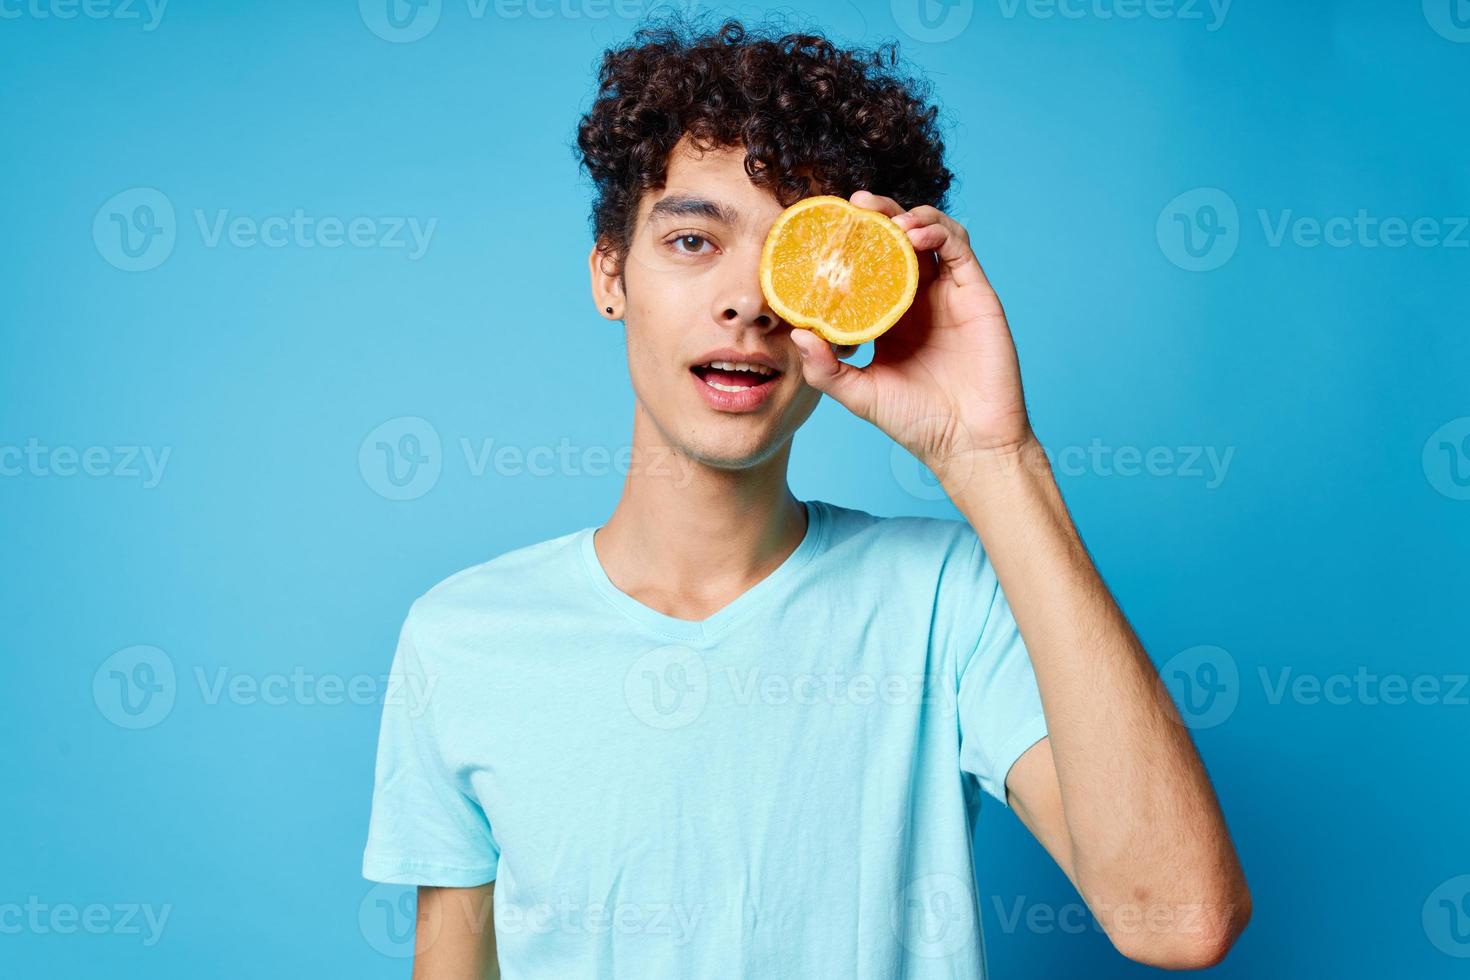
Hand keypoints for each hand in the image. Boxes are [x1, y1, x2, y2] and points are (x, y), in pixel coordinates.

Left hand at [787, 190, 1035, 483]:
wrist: (968, 442)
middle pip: (898, 239)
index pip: (869, 265)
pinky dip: (937, 230)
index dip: (851, 243)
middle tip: (854, 205)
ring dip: (907, 217)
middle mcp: (918, 298)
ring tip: (884, 221)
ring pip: (929, 233)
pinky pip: (958, 247)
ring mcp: (948, 293)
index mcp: (889, 316)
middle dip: (878, 215)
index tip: (826, 229)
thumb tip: (796, 334)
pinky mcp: (976, 293)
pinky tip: (913, 235)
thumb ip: (825, 369)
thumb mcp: (858, 394)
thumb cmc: (915, 421)